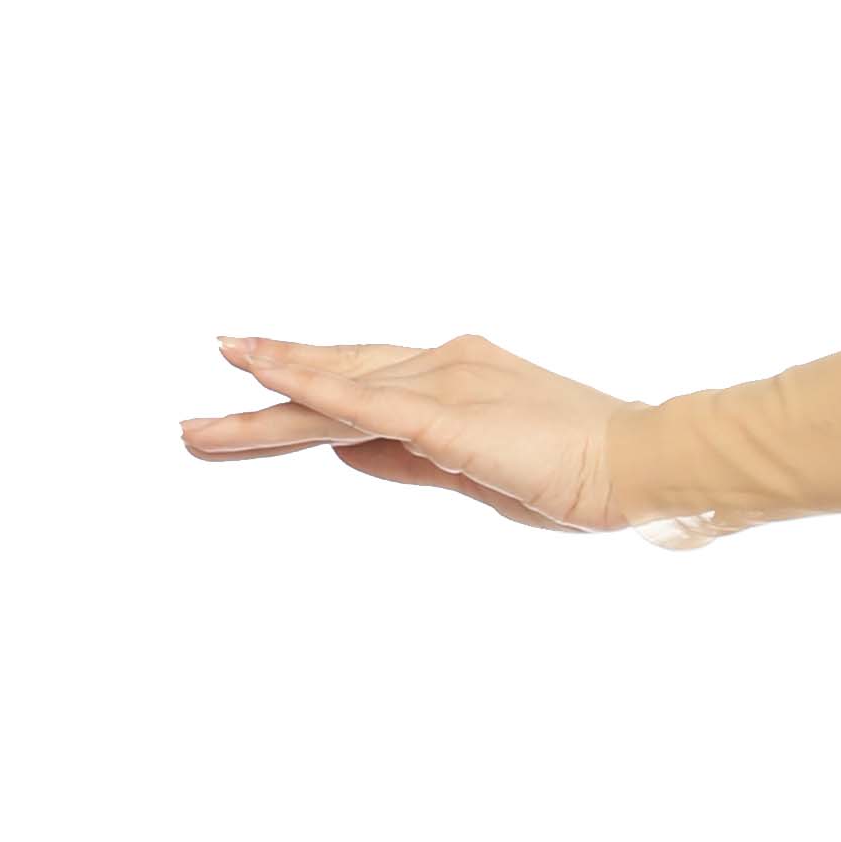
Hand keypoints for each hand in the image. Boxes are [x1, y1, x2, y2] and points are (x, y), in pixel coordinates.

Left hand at [180, 337, 626, 530]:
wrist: (643, 465)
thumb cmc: (581, 476)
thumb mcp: (478, 475)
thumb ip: (408, 460)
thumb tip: (342, 454)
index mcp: (456, 378)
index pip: (361, 382)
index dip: (301, 383)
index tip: (248, 384)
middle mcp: (442, 365)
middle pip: (332, 378)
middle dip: (262, 393)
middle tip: (197, 419)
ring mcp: (442, 382)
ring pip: (332, 391)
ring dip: (262, 407)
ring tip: (198, 430)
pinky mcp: (444, 413)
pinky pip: (361, 400)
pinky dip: (307, 387)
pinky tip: (260, 379)